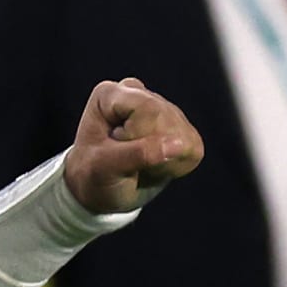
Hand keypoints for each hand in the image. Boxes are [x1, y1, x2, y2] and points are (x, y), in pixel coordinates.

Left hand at [63, 78, 202, 214]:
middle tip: (126, 161)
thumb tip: (178, 145)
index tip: (115, 150)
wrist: (99, 191)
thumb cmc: (92, 176)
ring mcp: (163, 109)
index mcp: (110, 95)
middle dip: (150, 150)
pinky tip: (152, 166)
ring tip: (136, 164)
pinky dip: (174, 167)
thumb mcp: (103, 168)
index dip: (137, 135)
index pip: (147, 108)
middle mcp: (138, 94)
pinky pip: (194, 150)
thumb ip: (136, 154)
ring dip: (161, 161)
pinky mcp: (181, 128)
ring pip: (183, 136)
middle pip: (167, 119)